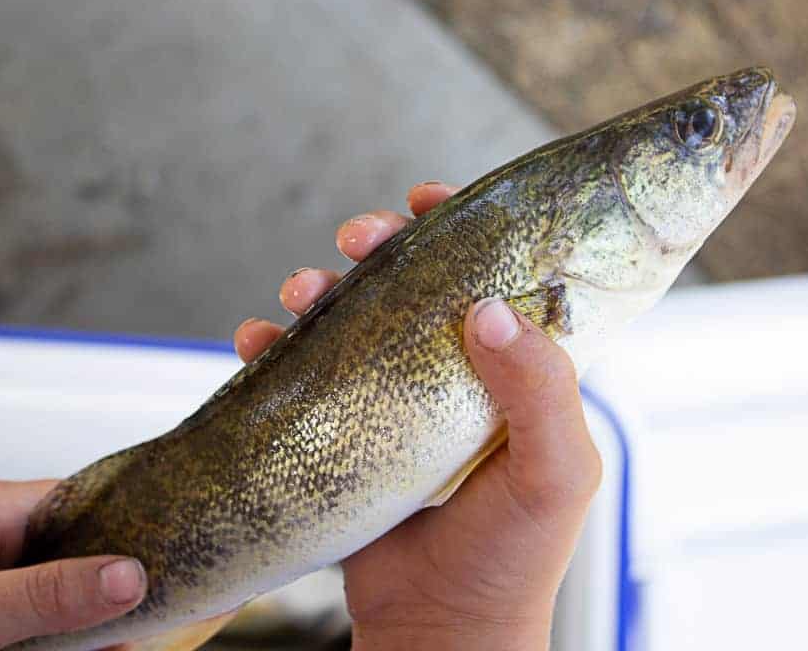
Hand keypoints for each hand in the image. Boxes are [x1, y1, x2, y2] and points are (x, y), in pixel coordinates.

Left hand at [0, 479, 146, 650]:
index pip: (93, 500)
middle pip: (84, 545)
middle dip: (119, 582)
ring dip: (92, 613)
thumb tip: (127, 575)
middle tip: (156, 614)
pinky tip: (86, 645)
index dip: (136, 527)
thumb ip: (42, 594)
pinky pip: (36, 609)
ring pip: (64, 582)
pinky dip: (62, 631)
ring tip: (129, 636)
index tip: (174, 558)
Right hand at [235, 182, 602, 650]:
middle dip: (379, 248)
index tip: (426, 201)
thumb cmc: (512, 561)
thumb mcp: (551, 475)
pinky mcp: (349, 433)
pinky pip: (307, 376)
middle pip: (412, 287)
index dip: (461, 230)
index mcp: (517, 374)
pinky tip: (255, 341)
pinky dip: (276, 350)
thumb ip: (541, 392)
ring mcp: (397, 402)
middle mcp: (455, 377)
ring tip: (297, 292)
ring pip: (354, 322)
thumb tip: (488, 310)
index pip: (492, 278)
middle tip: (355, 237)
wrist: (440, 633)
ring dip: (321, 292)